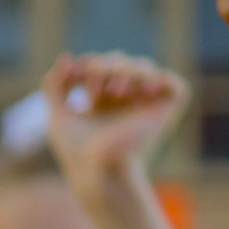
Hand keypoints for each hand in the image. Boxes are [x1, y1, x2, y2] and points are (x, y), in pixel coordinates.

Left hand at [43, 52, 186, 194]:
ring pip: (144, 66)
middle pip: (120, 61)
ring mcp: (147, 103)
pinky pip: (174, 83)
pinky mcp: (166, 111)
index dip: (87, 66)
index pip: (99, 65)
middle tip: (93, 90)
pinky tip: (143, 89)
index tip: (73, 78)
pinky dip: (161, 79)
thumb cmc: (77, 152)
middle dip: (104, 67)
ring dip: (126, 71)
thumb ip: (54, 88)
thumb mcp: (59, 116)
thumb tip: (65, 58)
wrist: (96, 171)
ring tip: (114, 91)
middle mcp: (127, 98)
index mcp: (103, 98)